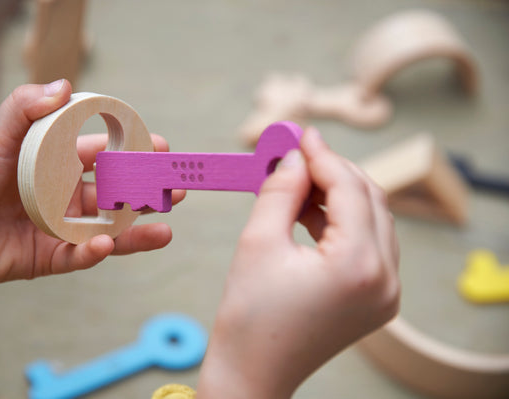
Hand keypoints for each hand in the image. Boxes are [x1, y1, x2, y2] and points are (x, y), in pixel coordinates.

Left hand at [0, 81, 184, 288]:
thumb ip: (26, 105)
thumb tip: (65, 85)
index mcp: (62, 166)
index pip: (107, 156)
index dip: (135, 151)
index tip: (161, 147)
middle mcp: (69, 197)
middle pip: (119, 195)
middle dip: (149, 193)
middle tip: (176, 190)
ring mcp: (64, 229)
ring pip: (111, 230)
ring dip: (139, 231)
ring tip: (166, 230)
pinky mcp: (52, 257)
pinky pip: (80, 256)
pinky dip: (95, 252)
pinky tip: (104, 245)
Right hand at [197, 128, 399, 398]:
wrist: (253, 373)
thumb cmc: (248, 317)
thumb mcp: (258, 242)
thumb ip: (280, 190)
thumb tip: (293, 155)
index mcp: (358, 266)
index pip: (350, 188)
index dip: (322, 155)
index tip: (299, 134)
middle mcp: (385, 279)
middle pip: (369, 199)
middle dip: (333, 171)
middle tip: (297, 153)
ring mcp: (386, 292)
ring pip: (372, 219)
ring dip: (338, 194)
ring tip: (297, 183)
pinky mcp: (378, 299)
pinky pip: (369, 244)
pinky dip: (342, 222)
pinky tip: (310, 212)